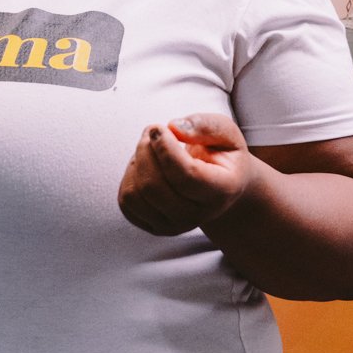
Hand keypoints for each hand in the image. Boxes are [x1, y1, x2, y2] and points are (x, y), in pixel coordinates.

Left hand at [118, 113, 254, 237]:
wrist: (217, 186)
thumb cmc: (220, 155)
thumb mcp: (226, 133)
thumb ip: (206, 126)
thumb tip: (174, 128)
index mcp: (221, 191)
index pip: (185, 176)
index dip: (165, 148)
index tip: (158, 128)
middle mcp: (197, 216)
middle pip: (153, 186)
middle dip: (145, 150)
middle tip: (153, 132)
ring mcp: (173, 226)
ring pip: (134, 195)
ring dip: (136, 162)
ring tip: (151, 149)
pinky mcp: (152, 226)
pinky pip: (125, 201)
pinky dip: (131, 177)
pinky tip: (147, 167)